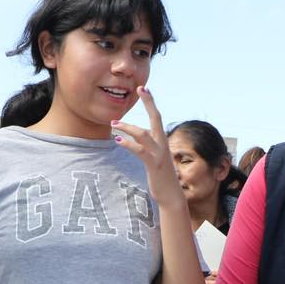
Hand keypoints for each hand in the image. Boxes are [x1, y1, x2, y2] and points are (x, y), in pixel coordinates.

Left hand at [112, 86, 183, 210]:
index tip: (143, 88)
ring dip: (127, 127)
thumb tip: (141, 138)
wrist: (171, 195)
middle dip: (149, 102)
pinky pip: (139, 151)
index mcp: (162, 141)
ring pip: (143, 134)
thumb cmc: (161, 177)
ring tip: (113, 123)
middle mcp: (163, 144)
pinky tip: (117, 140)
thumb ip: (149, 146)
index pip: (157, 117)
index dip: (150, 102)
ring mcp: (159, 154)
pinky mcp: (153, 164)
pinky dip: (128, 144)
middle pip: (156, 118)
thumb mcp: (156, 158)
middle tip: (140, 88)